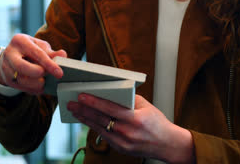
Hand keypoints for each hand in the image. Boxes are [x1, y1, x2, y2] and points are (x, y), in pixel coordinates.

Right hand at [0, 33, 66, 94]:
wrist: (10, 56)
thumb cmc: (28, 50)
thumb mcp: (39, 46)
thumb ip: (51, 52)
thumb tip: (63, 55)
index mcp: (20, 41)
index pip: (36, 53)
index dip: (49, 64)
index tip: (59, 73)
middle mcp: (10, 53)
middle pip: (21, 66)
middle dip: (36, 73)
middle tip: (46, 76)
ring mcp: (6, 66)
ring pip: (20, 79)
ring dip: (35, 84)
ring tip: (44, 83)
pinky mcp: (6, 78)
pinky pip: (20, 87)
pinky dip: (31, 89)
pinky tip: (38, 88)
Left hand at [67, 94, 194, 163]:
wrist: (168, 145)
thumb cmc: (158, 123)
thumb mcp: (146, 106)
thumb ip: (128, 99)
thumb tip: (111, 91)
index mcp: (135, 119)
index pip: (109, 109)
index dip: (94, 102)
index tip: (81, 96)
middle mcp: (128, 132)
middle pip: (100, 119)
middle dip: (83, 110)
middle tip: (71, 103)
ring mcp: (123, 143)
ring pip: (99, 129)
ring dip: (85, 119)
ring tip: (75, 111)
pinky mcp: (120, 149)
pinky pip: (104, 136)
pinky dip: (94, 127)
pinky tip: (87, 120)